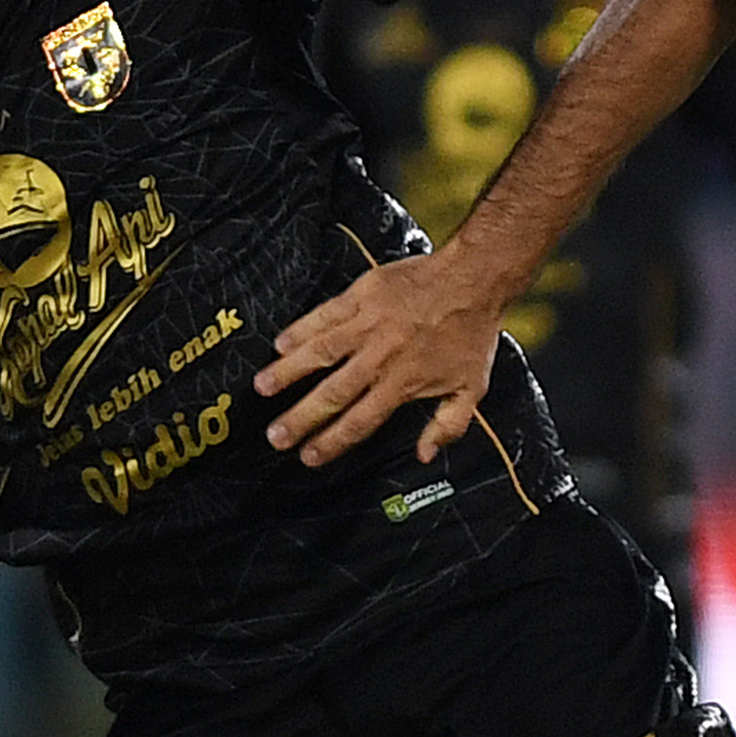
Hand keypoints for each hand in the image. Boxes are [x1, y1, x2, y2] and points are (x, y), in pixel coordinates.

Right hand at [258, 246, 501, 469]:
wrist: (473, 280)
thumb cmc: (471, 333)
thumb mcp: (471, 388)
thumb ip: (448, 425)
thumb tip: (425, 455)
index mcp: (403, 383)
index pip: (360, 421)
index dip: (331, 442)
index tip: (308, 456)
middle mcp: (380, 358)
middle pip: (332, 394)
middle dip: (300, 418)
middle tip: (275, 436)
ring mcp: (369, 325)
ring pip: (320, 353)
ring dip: (289, 372)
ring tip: (262, 388)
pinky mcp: (363, 295)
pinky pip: (325, 315)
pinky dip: (301, 329)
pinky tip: (280, 344)